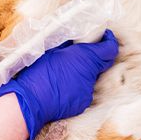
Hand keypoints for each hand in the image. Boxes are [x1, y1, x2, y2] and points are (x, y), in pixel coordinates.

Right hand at [0, 30, 118, 139]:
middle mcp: (90, 73)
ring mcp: (88, 90)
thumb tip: (74, 39)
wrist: (30, 100)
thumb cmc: (37, 72)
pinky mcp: (83, 103)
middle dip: (95, 56)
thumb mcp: (51, 51)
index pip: (109, 49)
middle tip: (82, 53)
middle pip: (102, 63)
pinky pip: (83, 90)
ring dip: (82, 73)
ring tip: (63, 73)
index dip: (109, 41)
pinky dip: (76, 86)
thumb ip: (68, 45)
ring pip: (91, 77)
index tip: (104, 36)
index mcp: (84, 57)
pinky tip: (61, 87)